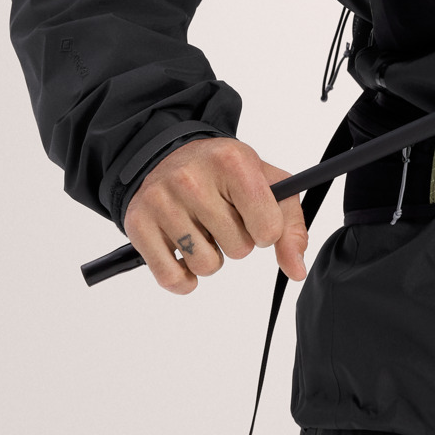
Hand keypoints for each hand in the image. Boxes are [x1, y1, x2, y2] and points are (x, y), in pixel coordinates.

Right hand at [124, 138, 308, 295]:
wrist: (168, 155)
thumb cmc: (224, 173)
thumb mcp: (266, 184)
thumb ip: (290, 227)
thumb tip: (296, 270)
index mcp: (232, 162)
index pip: (269, 229)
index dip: (266, 231)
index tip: (254, 217)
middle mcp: (192, 178)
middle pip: (239, 250)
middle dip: (237, 241)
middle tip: (223, 218)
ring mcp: (161, 201)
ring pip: (206, 266)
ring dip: (210, 257)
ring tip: (202, 231)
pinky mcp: (138, 224)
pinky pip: (171, 278)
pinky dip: (183, 279)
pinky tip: (184, 254)